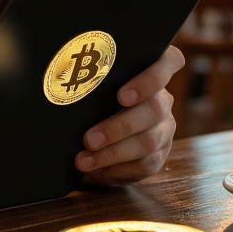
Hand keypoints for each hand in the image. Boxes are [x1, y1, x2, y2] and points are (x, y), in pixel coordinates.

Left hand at [76, 45, 183, 183]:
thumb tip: (62, 84)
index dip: (150, 79)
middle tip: (89, 139)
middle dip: (119, 127)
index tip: (122, 96)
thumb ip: (90, 78)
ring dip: (112, 153)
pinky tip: (95, 170)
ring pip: (149, 141)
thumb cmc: (90, 98)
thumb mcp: (92, 85)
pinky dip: (116, 169)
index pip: (169, 62)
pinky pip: (145, 165)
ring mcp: (165, 128)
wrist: (93, 133)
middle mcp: (163, 99)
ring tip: (83, 160)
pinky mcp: (160, 154)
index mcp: (151, 71)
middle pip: (154, 109)